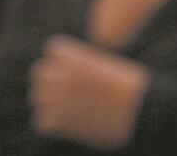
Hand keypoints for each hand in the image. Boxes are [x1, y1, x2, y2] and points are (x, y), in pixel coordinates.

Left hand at [29, 35, 149, 149]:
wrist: (139, 110)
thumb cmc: (128, 87)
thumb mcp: (104, 65)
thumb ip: (81, 64)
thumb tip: (66, 72)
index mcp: (74, 56)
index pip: (51, 50)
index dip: (59, 60)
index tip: (69, 70)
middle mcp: (62, 74)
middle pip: (39, 73)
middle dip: (49, 81)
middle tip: (63, 93)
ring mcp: (59, 98)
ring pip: (37, 98)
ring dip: (48, 103)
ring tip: (64, 110)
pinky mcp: (61, 121)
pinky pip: (41, 121)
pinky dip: (50, 124)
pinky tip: (64, 126)